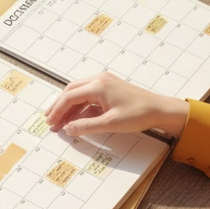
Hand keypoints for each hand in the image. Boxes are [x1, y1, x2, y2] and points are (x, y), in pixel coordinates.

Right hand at [43, 72, 188, 138]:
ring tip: (59, 120)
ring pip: (78, 92)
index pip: (69, 97)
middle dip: (58, 106)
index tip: (50, 122)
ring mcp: (104, 82)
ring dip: (68, 106)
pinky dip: (79, 105)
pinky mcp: (109, 87)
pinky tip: (75, 117)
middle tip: (49, 120)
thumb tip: (68, 128)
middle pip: (70, 91)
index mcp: (98, 86)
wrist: (159, 109)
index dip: (57, 111)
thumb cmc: (138, 114)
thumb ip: (86, 126)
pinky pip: (88, 95)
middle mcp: (99, 80)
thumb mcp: (110, 123)